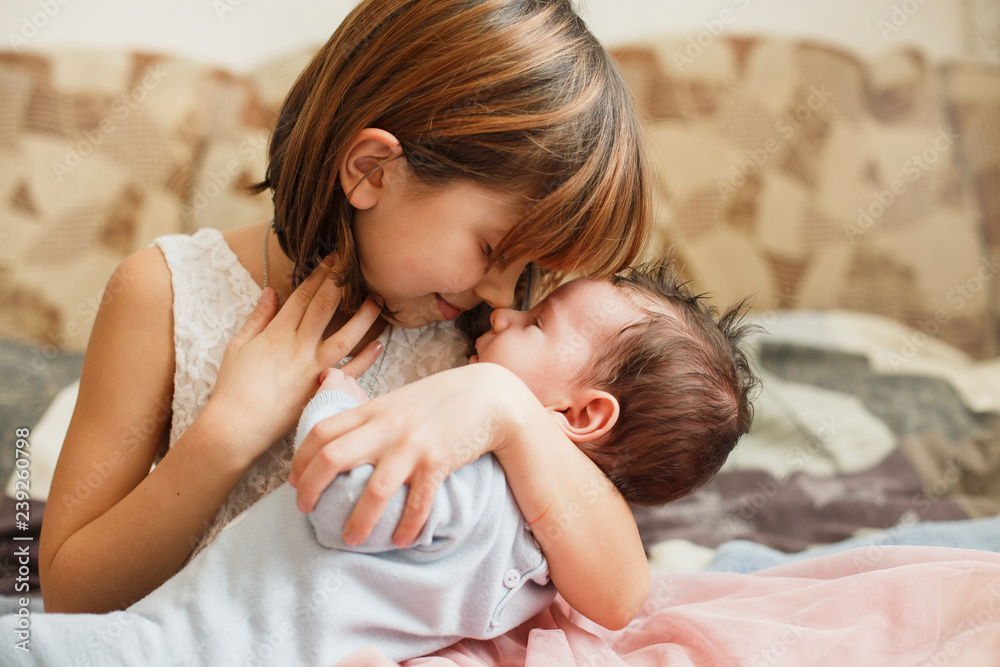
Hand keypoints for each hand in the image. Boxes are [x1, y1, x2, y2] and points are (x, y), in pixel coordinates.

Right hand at [204, 258, 383, 465]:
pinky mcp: (321, 389)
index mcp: (276, 333)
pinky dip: (366, 358)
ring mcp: (313, 368)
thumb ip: (258, 317)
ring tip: (377, 300)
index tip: (332, 258)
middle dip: (340, 283)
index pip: (302, 296)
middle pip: (324, 307)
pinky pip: (350, 371)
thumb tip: (271, 290)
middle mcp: (298, 347)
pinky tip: (379, 344)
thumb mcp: (239, 346)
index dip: (319, 275)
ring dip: (363, 316)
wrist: (236, 426)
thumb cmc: (233, 387)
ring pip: (345, 336)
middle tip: (357, 265)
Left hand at [289, 363, 536, 546]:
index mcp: (373, 410)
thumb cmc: (439, 401)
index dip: (300, 459)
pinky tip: (401, 539)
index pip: (321, 432)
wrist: (487, 395)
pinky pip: (418, 502)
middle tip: (306, 510)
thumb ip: (370, 415)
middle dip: (311, 489)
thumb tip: (340, 430)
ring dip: (359, 521)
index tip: (293, 481)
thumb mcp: (397, 400)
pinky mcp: (438, 461)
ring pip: (374, 490)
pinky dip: (407, 525)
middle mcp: (386, 427)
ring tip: (351, 539)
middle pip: (332, 457)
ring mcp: (411, 445)